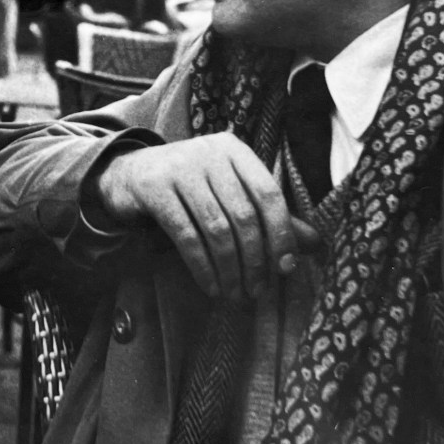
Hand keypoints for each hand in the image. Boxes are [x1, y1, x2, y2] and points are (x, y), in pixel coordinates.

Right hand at [96, 134, 319, 297]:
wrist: (129, 174)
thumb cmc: (190, 187)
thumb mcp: (229, 193)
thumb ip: (268, 215)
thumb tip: (314, 243)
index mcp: (235, 150)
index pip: (268, 194)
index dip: (281, 234)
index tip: (285, 268)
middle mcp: (209, 153)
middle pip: (243, 215)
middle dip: (254, 260)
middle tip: (257, 291)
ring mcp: (180, 167)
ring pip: (217, 228)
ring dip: (230, 269)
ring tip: (235, 294)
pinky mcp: (154, 187)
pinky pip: (186, 235)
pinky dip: (202, 267)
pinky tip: (211, 286)